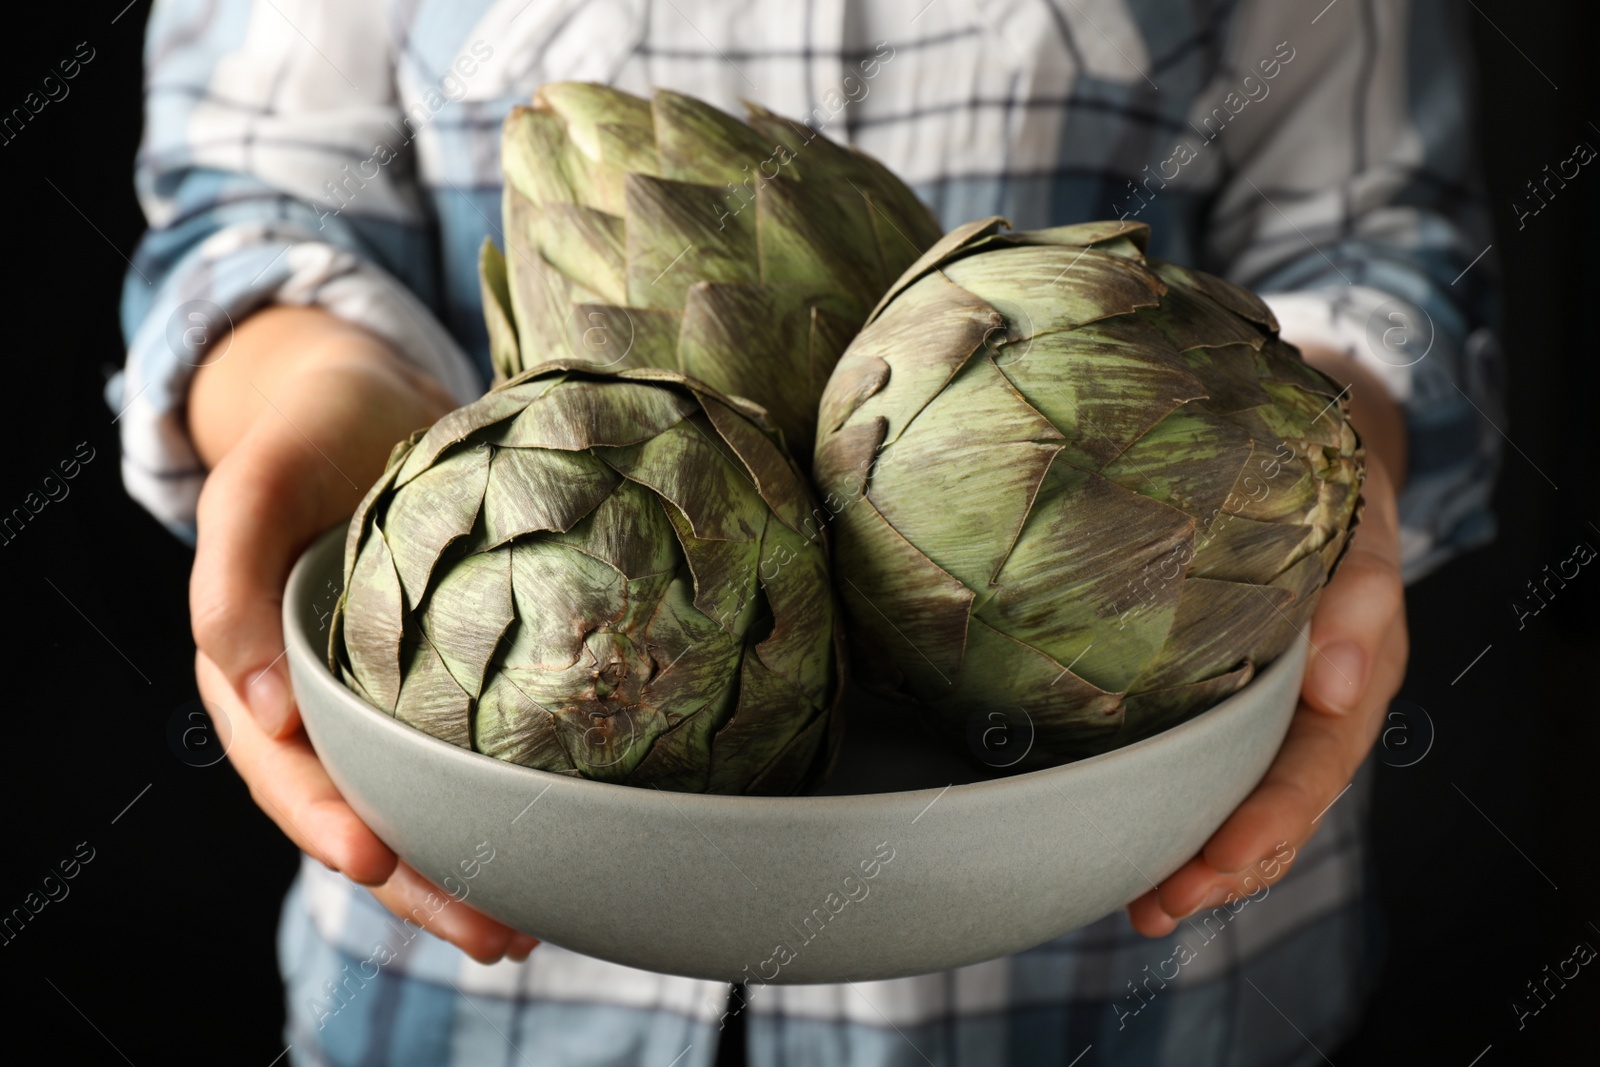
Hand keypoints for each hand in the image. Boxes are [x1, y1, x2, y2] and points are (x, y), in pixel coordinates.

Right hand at [188, 307, 538, 962]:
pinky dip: (490, 807)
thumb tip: (255, 704)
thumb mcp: (257, 480)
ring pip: (409, 801)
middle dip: (416, 883)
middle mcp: (314, 695)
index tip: (378, 861)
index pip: (286, 767)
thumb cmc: (305, 428)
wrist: (367, 394)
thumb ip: (230, 575)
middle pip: (357, 809)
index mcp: (255, 666)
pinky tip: (545, 847)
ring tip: (522, 929)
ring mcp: (376, 692)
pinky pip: (455, 756)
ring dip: (457, 870)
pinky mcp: (436, 677)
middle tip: (492, 936)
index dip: (325, 818)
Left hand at [1127, 346, 1407, 935]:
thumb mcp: (1360, 538)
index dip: (1272, 819)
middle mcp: (1314, 720)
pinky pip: (1212, 782)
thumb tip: (1340, 680)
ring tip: (1142, 907)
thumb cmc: (1335, 510)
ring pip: (1243, 814)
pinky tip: (1126, 856)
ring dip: (1198, 866)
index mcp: (1353, 686)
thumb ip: (1358, 599)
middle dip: (1224, 866)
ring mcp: (1273, 726)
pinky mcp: (1229, 717)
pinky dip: (1177, 823)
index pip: (1313, 768)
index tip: (1222, 856)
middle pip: (1276, 813)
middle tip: (1161, 901)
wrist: (1311, 483)